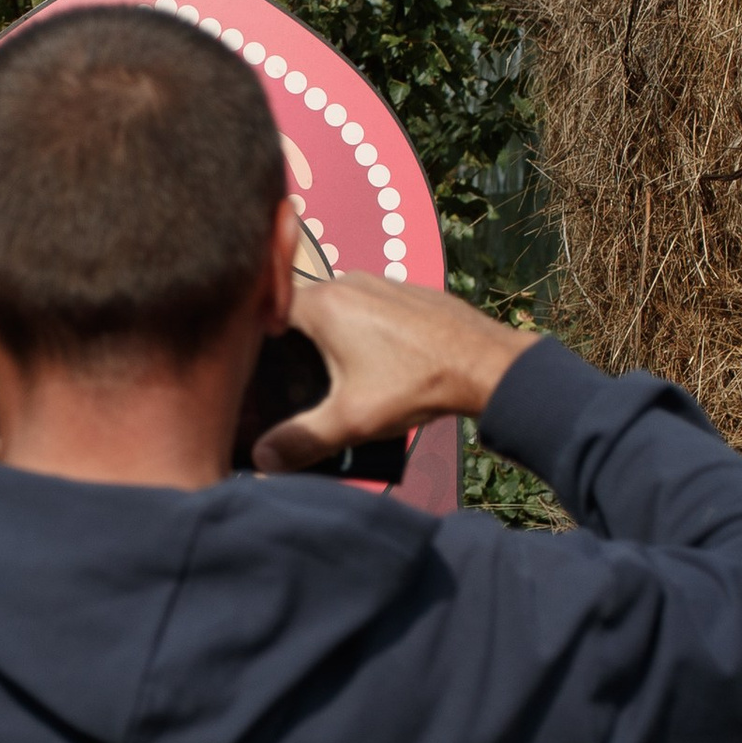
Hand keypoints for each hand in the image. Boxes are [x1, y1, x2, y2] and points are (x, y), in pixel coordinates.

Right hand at [253, 274, 535, 473]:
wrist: (486, 363)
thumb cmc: (417, 384)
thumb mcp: (351, 421)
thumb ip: (301, 440)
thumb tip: (262, 461)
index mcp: (324, 303)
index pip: (267, 308)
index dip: (255, 336)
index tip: (256, 366)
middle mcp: (348, 281)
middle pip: (301, 308)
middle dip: (294, 343)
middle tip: (295, 382)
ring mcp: (381, 282)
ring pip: (337, 307)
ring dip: (330, 336)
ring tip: (336, 377)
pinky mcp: (406, 292)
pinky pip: (368, 306)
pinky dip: (362, 329)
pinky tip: (375, 362)